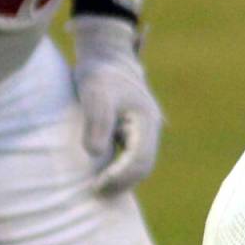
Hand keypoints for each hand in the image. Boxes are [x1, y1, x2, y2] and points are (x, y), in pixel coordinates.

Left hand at [72, 15, 162, 194]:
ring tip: (98, 188)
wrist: (104, 52)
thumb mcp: (95, 92)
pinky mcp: (132, 129)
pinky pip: (131, 155)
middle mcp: (150, 127)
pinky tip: (101, 173)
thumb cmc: (99, 71)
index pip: (139, 161)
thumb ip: (97, 121)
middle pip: (142, 167)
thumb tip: (94, 153)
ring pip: (138, 163)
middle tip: (96, 192)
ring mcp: (143, 128)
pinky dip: (119, 167)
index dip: (120, 178)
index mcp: (146, 120)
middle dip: (121, 183)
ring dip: (121, 178)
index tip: (97, 186)